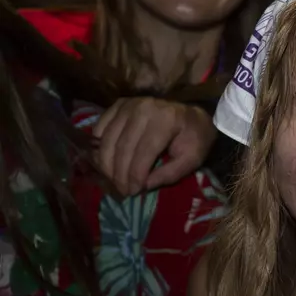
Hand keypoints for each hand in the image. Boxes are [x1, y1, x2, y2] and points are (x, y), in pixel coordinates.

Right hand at [90, 97, 214, 195]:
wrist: (192, 115)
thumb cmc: (194, 137)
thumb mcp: (192, 158)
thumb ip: (171, 173)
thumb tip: (143, 186)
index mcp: (166, 120)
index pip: (143, 152)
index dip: (135, 175)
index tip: (132, 192)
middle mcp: (144, 108)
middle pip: (123, 147)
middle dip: (119, 173)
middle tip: (121, 190)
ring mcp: (129, 104)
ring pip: (108, 139)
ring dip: (107, 164)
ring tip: (113, 180)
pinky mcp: (118, 104)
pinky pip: (100, 129)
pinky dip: (100, 148)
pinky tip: (106, 163)